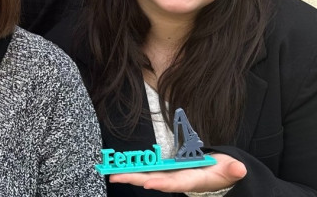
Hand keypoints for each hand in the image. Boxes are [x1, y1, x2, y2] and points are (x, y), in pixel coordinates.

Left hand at [109, 153, 246, 192]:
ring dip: (131, 175)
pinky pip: (149, 170)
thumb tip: (239, 168)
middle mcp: (180, 180)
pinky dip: (135, 170)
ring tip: (113, 175)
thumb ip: (233, 169)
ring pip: (149, 176)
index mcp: (194, 180)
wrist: (221, 172)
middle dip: (136, 179)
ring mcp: (172, 175)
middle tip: (116, 178)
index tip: (149, 183)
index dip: (163, 183)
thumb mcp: (231, 169)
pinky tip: (121, 171)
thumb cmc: (225, 170)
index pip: (177, 182)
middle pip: (156, 181)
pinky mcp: (168, 171)